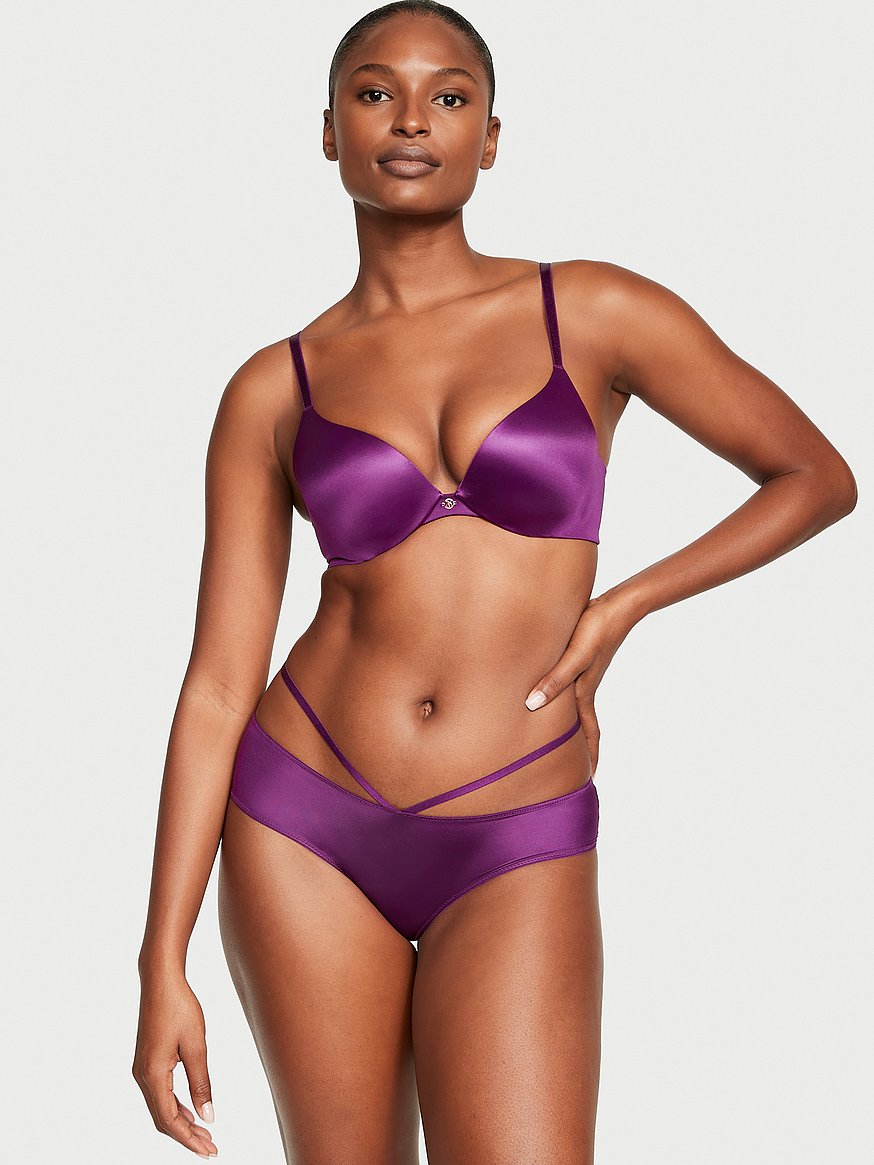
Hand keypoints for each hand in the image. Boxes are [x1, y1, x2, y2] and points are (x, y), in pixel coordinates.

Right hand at [132, 967, 217, 1158]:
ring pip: (161, 1107)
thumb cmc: (179, 1007)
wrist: (161, 981)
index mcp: (153, 1075)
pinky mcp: (147, 1061)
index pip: (170, 1120)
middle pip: (163, 1118)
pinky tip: (190, 1110)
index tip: (209, 1150)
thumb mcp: (196, 1046)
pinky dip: (175, 1106)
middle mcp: (142, 1076)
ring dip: (182, 1122)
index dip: (189, 1139)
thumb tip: (208, 1116)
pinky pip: (160, 1094)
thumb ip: (201, 1083)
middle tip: (210, 1148)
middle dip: (187, 1135)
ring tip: (204, 1133)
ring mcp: (142, 1069)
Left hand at [524, 592, 637, 777]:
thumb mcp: (575, 656)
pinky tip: (548, 691)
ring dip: (567, 724)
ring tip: (554, 737)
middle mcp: (583, 687)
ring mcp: (582, 673)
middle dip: (577, 748)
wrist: (617, 605)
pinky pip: (566, 685)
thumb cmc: (596, 629)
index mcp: (584, 693)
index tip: (591, 780)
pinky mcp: (578, 658)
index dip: (590, 757)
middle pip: (580, 725)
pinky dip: (559, 696)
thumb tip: (531, 706)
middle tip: (568, 768)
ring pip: (572, 707)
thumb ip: (554, 680)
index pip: (589, 733)